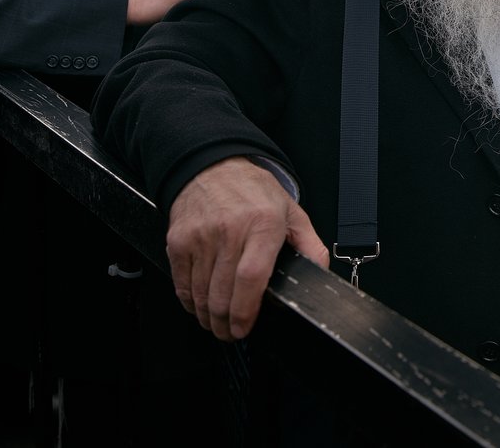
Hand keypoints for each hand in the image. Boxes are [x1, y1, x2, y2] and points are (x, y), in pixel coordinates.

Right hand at [165, 157, 327, 340]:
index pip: (251, 277)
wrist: (213, 166)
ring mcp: (201, 235)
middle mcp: (230, 230)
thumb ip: (309, 246)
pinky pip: (181, 283)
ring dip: (207, 316)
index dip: (246, 311)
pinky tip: (199, 305)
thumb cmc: (254, 191)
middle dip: (226, 324)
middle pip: (222, 293)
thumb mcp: (291, 212)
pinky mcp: (179, 239)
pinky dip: (189, 301)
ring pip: (200, 293)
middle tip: (231, 332)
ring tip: (216, 322)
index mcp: (263, 224)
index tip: (245, 327)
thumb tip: (320, 275)